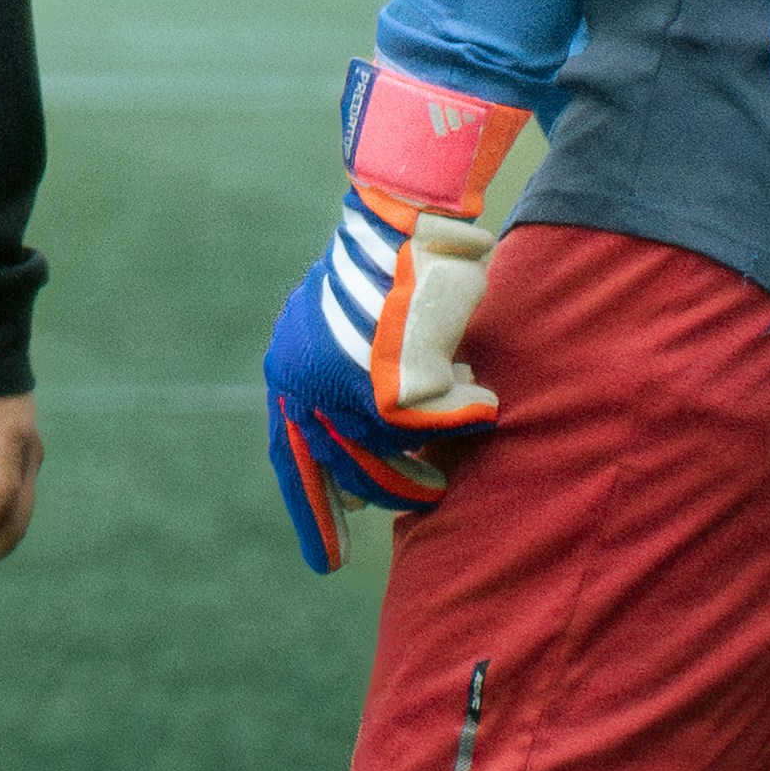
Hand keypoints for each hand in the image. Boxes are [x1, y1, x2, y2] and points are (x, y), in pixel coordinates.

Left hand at [260, 61, 535, 569]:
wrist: (405, 206)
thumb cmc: (389, 258)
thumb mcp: (351, 326)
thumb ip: (352, 383)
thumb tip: (368, 455)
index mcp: (288, 371)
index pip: (292, 460)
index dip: (313, 511)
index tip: (326, 564)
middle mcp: (306, 383)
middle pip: (345, 468)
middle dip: (382, 497)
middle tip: (417, 513)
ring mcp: (346, 385)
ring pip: (393, 453)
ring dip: (427, 463)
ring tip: (448, 472)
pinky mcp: (394, 380)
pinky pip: (441, 423)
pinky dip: (465, 415)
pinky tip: (481, 401)